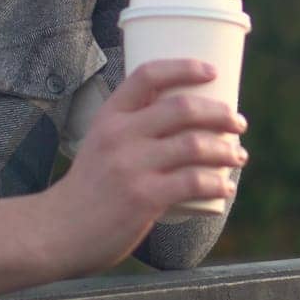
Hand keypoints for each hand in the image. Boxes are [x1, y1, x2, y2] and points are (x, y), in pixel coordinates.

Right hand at [41, 59, 247, 276]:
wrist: (60, 231)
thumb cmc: (90, 188)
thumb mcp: (100, 144)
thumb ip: (133, 130)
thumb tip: (187, 122)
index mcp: (110, 115)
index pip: (148, 74)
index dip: (185, 67)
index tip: (212, 71)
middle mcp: (119, 135)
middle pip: (182, 108)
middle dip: (220, 113)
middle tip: (238, 123)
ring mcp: (132, 166)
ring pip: (194, 145)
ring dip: (226, 149)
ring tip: (239, 156)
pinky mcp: (144, 197)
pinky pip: (193, 182)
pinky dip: (217, 183)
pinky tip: (226, 187)